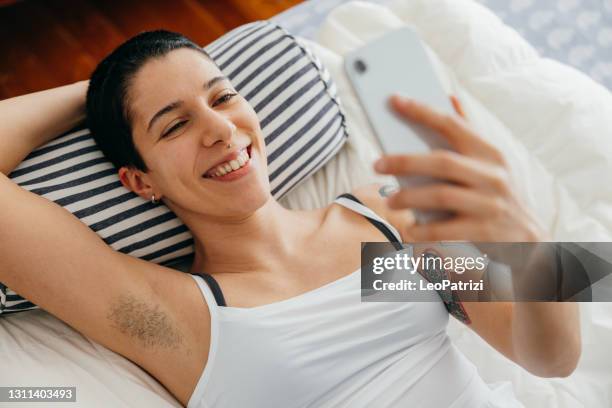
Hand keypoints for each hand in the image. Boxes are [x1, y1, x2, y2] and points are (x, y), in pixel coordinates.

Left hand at [374, 95, 547, 241]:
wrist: (528, 242)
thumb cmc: (497, 197)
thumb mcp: (491, 164)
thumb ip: (469, 134)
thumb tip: (449, 98)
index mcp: (490, 154)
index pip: (453, 125)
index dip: (422, 111)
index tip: (395, 100)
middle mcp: (493, 177)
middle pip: (442, 162)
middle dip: (405, 161)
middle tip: (377, 165)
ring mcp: (491, 205)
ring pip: (441, 195)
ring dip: (409, 198)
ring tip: (391, 201)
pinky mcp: (485, 233)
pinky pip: (444, 230)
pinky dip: (423, 230)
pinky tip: (411, 230)